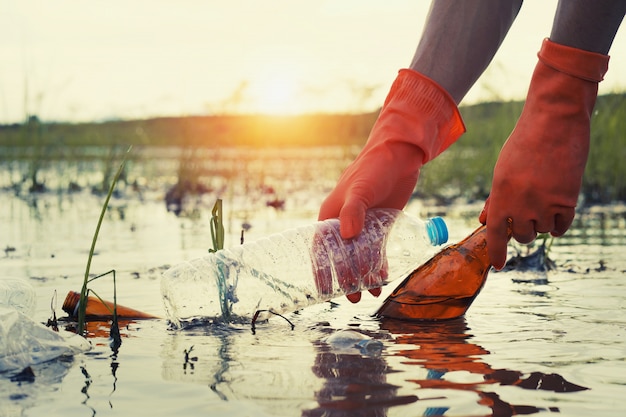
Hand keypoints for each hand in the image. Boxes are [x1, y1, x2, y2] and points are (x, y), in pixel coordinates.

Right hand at [318, 69, 464, 300]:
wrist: (400, 155)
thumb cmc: (374, 168)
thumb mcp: (361, 189)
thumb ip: (354, 211)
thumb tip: (348, 235)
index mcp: (331, 215)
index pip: (321, 248)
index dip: (321, 269)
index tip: (324, 290)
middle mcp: (344, 222)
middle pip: (341, 256)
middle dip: (346, 278)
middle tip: (354, 297)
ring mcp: (363, 225)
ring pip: (360, 256)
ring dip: (363, 275)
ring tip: (371, 293)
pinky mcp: (381, 225)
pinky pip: (376, 249)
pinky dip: (378, 264)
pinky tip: (382, 279)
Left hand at [480, 38, 608, 268]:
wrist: (554, 122)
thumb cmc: (524, 144)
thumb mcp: (502, 171)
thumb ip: (495, 198)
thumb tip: (484, 220)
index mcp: (500, 196)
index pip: (495, 234)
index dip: (496, 252)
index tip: (498, 266)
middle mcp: (521, 204)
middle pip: (520, 235)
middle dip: (521, 229)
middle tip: (525, 211)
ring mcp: (545, 204)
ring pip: (540, 231)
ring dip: (539, 223)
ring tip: (541, 200)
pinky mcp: (568, 201)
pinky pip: (561, 227)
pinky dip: (557, 223)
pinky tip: (556, 212)